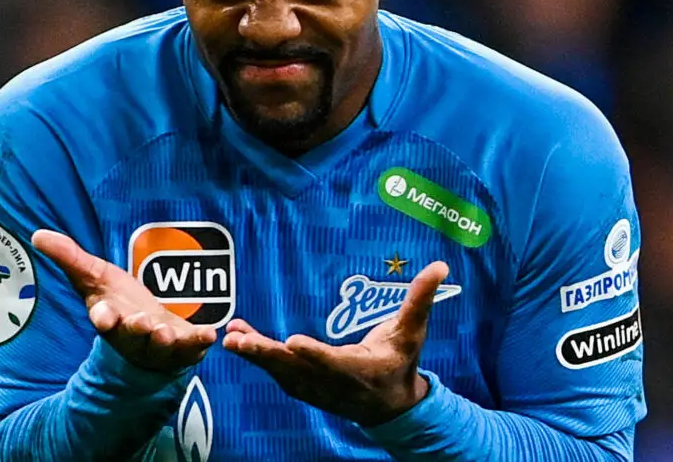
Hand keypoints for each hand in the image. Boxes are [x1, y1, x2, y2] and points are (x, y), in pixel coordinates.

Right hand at [32, 230, 216, 373]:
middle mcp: (133, 336)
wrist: (148, 334)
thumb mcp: (95, 278)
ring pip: (160, 345)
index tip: (103, 317)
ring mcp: (159, 345)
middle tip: (140, 322)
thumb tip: (37, 234)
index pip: (103, 319)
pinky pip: (193, 347)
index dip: (103, 318)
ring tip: (164, 332)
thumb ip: (70, 258)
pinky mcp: (185, 348)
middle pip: (133, 335)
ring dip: (163, 339)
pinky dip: (199, 341)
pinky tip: (209, 333)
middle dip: (136, 329)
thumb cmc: (119, 303)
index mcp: (110, 318)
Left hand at [223, 261, 448, 426]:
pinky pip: (275, 372)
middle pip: (295, 370)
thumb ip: (421, 299)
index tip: (292, 342)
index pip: (333, 362)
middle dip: (266, 355)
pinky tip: (238, 337)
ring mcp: (316, 388)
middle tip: (239, 340)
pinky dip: (256, 356)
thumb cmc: (401, 362)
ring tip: (231, 336)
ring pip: (280, 372)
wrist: (391, 407)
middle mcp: (332, 382)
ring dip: (254, 354)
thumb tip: (440, 266)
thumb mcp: (412, 332)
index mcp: (359, 369)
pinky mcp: (304, 387)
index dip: (313, 354)